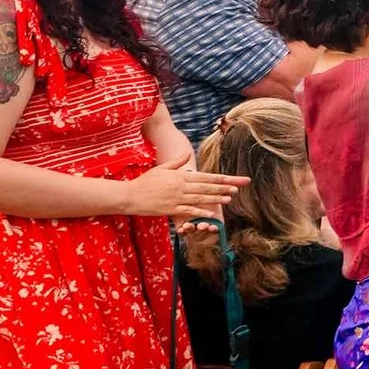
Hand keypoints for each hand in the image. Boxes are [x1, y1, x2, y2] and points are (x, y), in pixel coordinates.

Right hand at [125, 164, 246, 222]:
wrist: (129, 195)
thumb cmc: (145, 181)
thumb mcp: (161, 168)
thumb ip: (176, 162)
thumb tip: (188, 152)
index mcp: (180, 176)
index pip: (206, 177)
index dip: (222, 179)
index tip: (235, 180)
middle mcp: (181, 186)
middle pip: (207, 187)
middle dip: (224, 188)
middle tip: (238, 188)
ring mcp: (176, 198)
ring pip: (200, 199)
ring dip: (216, 199)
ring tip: (229, 199)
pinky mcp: (171, 209)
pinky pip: (188, 211)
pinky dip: (201, 213)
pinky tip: (211, 215)